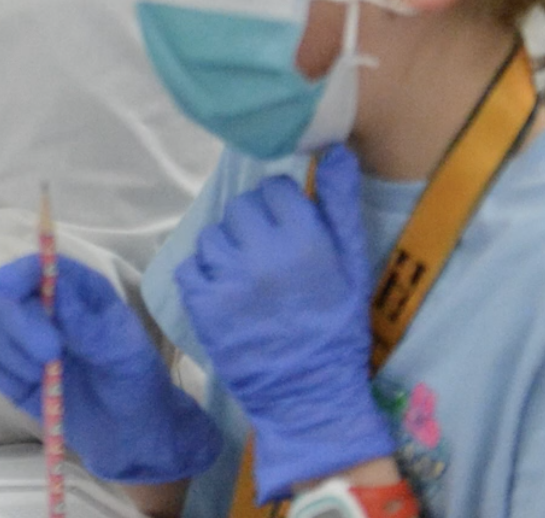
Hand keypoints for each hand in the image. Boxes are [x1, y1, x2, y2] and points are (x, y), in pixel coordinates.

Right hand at [0, 254, 221, 483]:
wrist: (129, 430)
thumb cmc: (133, 378)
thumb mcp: (123, 349)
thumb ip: (89, 322)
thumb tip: (56, 289)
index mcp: (71, 289)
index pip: (29, 268)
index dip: (16, 279)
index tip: (28, 310)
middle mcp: (38, 307)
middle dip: (16, 328)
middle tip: (49, 356)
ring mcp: (18, 339)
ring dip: (6, 353)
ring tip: (41, 376)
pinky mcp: (5, 371)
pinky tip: (21, 387)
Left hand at [174, 145, 390, 499]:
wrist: (309, 393)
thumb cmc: (337, 328)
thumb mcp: (354, 267)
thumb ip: (341, 207)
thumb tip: (335, 150)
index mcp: (305, 240)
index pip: (274, 190)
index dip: (281, 206)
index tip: (288, 228)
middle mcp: (263, 254)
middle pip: (240, 208)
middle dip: (252, 225)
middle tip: (268, 255)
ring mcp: (228, 279)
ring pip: (213, 235)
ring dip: (227, 250)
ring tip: (248, 278)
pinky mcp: (202, 304)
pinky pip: (191, 267)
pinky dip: (203, 276)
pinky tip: (226, 293)